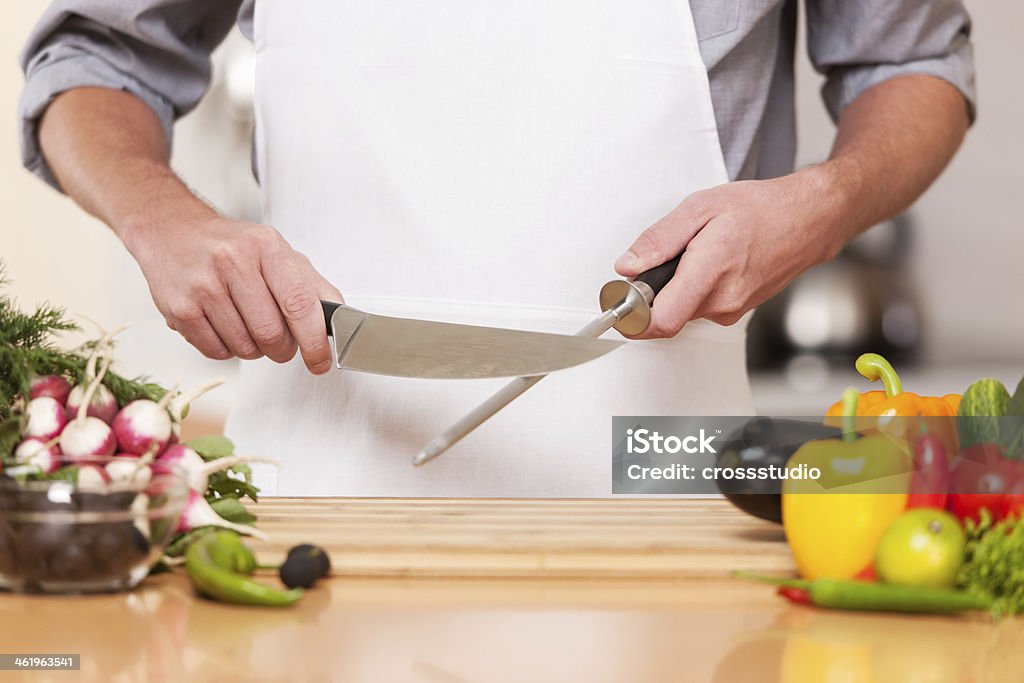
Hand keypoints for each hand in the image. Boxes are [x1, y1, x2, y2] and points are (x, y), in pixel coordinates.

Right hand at [126, 216, 343, 373]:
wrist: (170, 229)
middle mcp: (233, 262)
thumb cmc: (231, 245)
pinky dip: (227, 348)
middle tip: (280, 342)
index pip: (300, 304)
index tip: (321, 361)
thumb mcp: (277, 251)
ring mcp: (203, 286)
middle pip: (272, 334)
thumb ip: (312, 285)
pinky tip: (222, 324)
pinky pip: (216, 352)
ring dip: (254, 348)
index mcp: (266, 247)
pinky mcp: (179, 309)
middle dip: (283, 349)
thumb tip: (342, 319)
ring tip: (246, 323)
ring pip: (245, 348)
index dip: (315, 341)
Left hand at [614, 166, 848, 338]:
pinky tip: (710, 263)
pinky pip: (698, 307)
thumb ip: (659, 239)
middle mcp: (722, 300)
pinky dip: (693, 289)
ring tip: (695, 254)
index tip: (620, 300)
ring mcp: (731, 310)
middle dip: (653, 292)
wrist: (809, 220)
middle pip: (665, 315)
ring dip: (675, 288)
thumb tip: (627, 267)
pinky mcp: (735, 313)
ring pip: (681, 310)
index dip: (632, 316)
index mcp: (711, 270)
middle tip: (661, 260)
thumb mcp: (700, 206)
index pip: (660, 320)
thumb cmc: (761, 208)